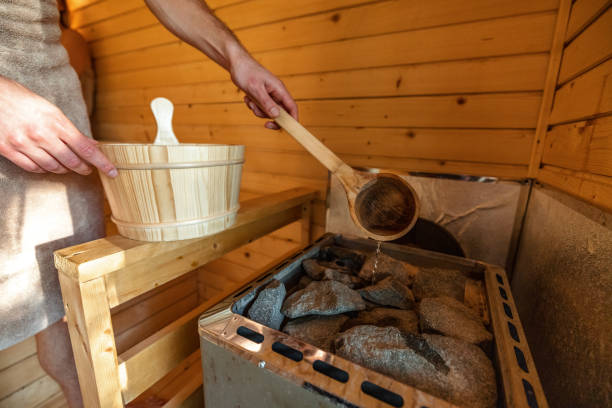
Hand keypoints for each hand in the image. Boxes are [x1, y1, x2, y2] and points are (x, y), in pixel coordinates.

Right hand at [0, 77, 116, 176]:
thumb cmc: (22, 99)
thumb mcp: (50, 110)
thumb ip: (71, 130)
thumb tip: (92, 144)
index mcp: (55, 121)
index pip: (86, 148)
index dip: (102, 162)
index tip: (113, 172)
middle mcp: (40, 134)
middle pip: (71, 161)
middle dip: (84, 168)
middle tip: (88, 169)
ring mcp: (23, 143)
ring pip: (53, 167)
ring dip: (64, 169)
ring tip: (68, 166)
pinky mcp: (8, 150)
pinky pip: (33, 168)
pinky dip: (44, 169)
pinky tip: (48, 165)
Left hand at [230, 53, 297, 129]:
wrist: (236, 63)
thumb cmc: (246, 72)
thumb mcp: (255, 89)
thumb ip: (266, 103)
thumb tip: (277, 116)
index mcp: (279, 89)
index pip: (292, 107)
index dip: (293, 119)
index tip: (290, 129)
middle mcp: (276, 93)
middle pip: (280, 112)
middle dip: (269, 117)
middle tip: (265, 123)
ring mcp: (269, 94)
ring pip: (268, 111)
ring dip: (258, 110)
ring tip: (250, 101)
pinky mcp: (262, 96)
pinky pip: (260, 107)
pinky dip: (253, 106)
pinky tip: (247, 98)